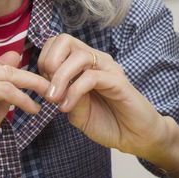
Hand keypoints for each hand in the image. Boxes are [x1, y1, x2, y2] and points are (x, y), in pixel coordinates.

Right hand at [0, 51, 48, 177]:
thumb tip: (16, 54)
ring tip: (36, 108)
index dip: (19, 77)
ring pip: (8, 79)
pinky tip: (33, 110)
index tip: (40, 84)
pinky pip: (8, 91)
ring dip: (24, 96)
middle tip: (51, 90)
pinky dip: (23, 101)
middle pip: (4, 70)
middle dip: (28, 83)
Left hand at [38, 34, 178, 171]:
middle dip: (49, 62)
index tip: (43, 86)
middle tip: (47, 88)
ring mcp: (109, 69)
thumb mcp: (76, 112)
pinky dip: (74, 91)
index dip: (44, 60)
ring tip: (54, 99)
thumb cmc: (108, 122)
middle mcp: (97, 61)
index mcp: (85, 64)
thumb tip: (49, 88)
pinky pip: (92, 77)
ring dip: (60, 77)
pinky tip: (68, 107)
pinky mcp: (119, 82)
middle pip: (65, 40)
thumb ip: (63, 97)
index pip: (58, 44)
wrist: (135, 137)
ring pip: (79, 56)